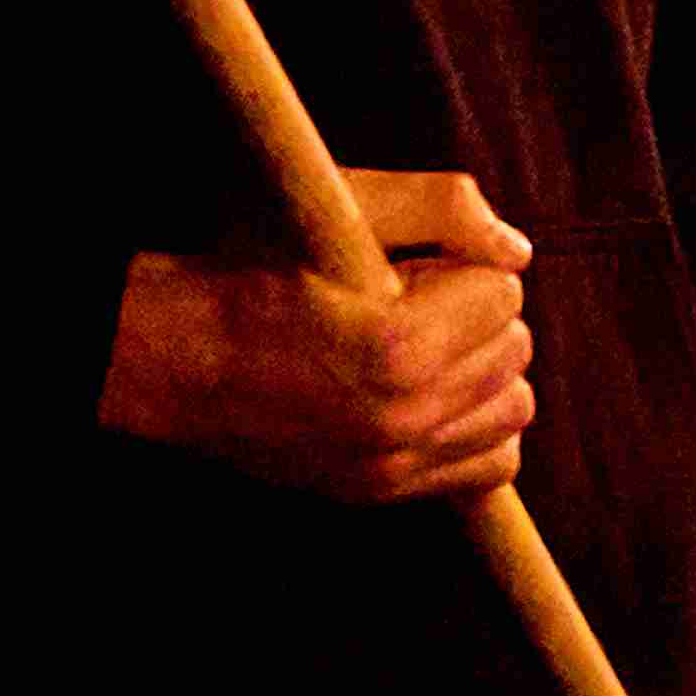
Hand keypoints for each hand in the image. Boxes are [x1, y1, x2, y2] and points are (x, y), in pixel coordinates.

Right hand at [95, 167, 530, 504]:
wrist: (179, 356)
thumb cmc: (252, 266)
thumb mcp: (339, 205)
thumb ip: (440, 207)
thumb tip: (516, 250)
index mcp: (398, 346)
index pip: (504, 292)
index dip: (464, 265)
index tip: (419, 263)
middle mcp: (403, 418)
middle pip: (514, 351)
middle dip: (478, 316)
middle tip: (421, 300)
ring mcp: (392, 464)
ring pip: (513, 411)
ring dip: (484, 371)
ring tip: (431, 348)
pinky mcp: (381, 491)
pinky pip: (489, 469)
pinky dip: (477, 429)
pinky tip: (436, 398)